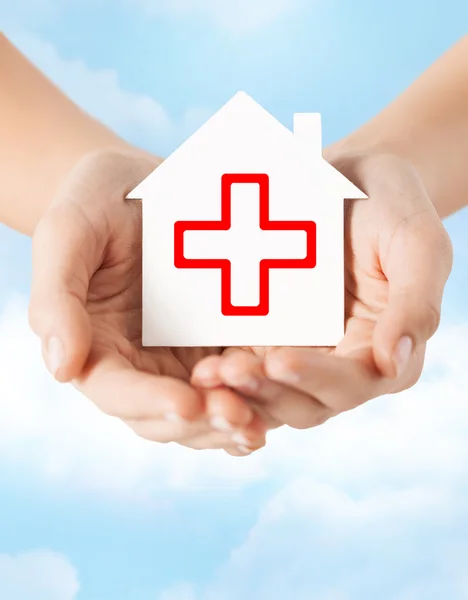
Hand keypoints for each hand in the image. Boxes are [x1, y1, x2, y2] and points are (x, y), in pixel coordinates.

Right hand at [28, 148, 267, 454]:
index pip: (116, 392)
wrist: (145, 183)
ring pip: (204, 410)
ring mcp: (181, 357)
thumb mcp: (69, 233)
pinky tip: (284, 397)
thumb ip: (58, 298)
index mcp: (96, 347)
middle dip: (201, 422)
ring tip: (261, 421)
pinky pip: (238, 380)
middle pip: (164, 416)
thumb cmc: (98, 201)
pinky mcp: (219, 341)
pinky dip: (257, 396)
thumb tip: (60, 368)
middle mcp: (139, 364)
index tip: (185, 404)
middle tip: (239, 417)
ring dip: (232, 422)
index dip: (149, 402)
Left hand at [192, 152, 452, 428]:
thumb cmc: (391, 204)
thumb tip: (393, 363)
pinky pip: (245, 366)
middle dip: (268, 392)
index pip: (354, 383)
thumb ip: (415, 303)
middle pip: (306, 401)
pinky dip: (225, 374)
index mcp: (384, 350)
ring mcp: (301, 352)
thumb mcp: (417, 243)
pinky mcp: (267, 336)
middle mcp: (341, 363)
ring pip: (270, 393)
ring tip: (206, 375)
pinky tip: (198, 366)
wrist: (347, 177)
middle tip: (229, 373)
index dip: (317, 379)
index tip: (279, 360)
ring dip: (239, 393)